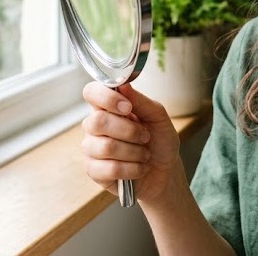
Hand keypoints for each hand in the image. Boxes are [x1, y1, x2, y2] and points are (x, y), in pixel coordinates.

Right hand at [81, 82, 180, 203]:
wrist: (166, 172)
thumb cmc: (159, 141)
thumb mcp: (158, 117)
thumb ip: (141, 101)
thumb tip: (124, 86)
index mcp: (108, 107)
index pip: (91, 92)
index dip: (106, 98)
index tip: (128, 107)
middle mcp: (95, 126)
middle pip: (97, 121)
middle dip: (129, 131)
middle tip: (145, 136)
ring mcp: (92, 149)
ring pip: (106, 147)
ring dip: (134, 152)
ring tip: (144, 154)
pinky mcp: (94, 171)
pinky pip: (109, 169)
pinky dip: (132, 169)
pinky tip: (139, 168)